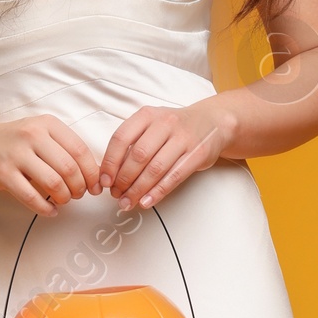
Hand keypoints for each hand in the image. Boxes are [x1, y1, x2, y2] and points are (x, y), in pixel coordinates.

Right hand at [0, 114, 102, 214]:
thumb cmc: (10, 142)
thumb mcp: (37, 133)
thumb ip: (62, 148)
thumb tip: (94, 174)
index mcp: (46, 124)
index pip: (80, 150)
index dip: (92, 173)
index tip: (95, 186)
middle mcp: (32, 135)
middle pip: (69, 168)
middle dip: (79, 188)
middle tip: (78, 195)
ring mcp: (16, 154)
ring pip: (54, 183)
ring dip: (64, 198)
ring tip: (63, 201)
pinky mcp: (2, 173)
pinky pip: (31, 197)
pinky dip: (45, 208)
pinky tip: (50, 211)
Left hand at [100, 97, 236, 209]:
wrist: (213, 122)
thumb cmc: (176, 128)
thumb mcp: (152, 125)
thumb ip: (132, 143)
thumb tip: (110, 173)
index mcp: (147, 115)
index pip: (121, 138)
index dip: (110, 162)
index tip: (104, 181)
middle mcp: (165, 123)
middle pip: (138, 156)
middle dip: (123, 180)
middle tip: (116, 195)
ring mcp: (183, 138)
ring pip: (155, 168)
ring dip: (138, 189)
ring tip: (128, 202)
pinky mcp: (197, 153)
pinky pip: (174, 176)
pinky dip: (158, 192)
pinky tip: (147, 201)